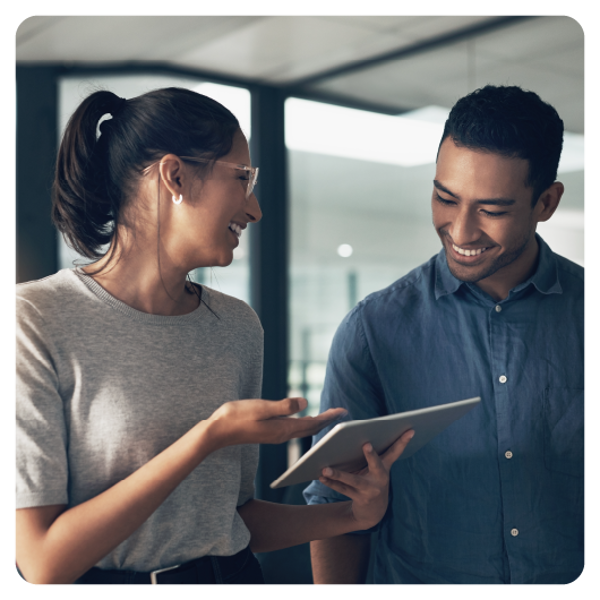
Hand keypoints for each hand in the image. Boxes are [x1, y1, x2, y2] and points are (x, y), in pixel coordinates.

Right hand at [206, 397, 346, 449]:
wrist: (217, 431)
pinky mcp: (268, 432)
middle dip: (327, 420)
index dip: (328, 417)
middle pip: (310, 427)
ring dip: (317, 422)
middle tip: (342, 413)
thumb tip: (305, 402)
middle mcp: (281, 434)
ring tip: (329, 416)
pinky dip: (304, 423)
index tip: (343, 411)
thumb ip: (283, 406)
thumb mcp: (261, 407)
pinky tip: (304, 419)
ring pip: (302, 429)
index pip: (312, 423)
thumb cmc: (237, 416)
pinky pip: (293, 429)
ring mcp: (275, 434)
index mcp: (282, 428)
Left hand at [318, 429, 414, 530]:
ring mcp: (370, 489)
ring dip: (338, 474)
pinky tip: (321, 476)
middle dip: (371, 455)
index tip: (409, 430)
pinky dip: (331, 482)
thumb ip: (373, 455)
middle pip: (376, 465)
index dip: (403, 441)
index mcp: (385, 467)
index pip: (396, 451)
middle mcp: (381, 478)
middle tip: (366, 444)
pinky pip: (343, 489)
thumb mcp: (377, 469)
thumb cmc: (372, 481)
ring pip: (352, 480)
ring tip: (325, 468)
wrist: (373, 512)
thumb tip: (359, 437)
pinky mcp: (360, 498)